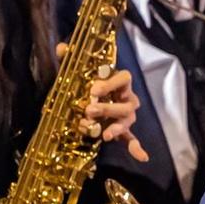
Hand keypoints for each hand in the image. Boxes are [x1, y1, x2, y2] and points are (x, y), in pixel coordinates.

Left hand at [58, 44, 148, 163]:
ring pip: (127, 121)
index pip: (124, 78)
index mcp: (120, 83)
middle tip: (89, 110)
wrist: (94, 99)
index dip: (111, 83)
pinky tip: (142, 156)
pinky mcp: (122, 131)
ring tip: (103, 134)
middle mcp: (127, 99)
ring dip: (116, 127)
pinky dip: (136, 147)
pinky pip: (131, 139)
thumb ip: (72, 58)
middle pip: (125, 103)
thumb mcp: (80, 72)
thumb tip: (62, 46)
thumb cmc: (91, 84)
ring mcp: (126, 116)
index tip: (94, 88)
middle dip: (108, 107)